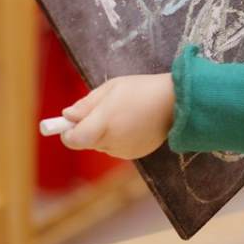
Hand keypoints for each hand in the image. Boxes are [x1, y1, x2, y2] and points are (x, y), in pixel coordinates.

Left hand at [59, 73, 174, 157]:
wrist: (176, 102)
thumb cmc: (141, 89)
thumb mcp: (110, 88)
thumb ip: (86, 105)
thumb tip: (67, 116)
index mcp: (103, 124)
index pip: (73, 140)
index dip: (67, 132)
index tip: (68, 123)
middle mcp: (112, 142)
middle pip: (87, 142)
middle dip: (88, 128)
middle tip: (102, 110)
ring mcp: (124, 151)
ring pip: (102, 144)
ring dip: (104, 133)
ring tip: (122, 114)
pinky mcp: (136, 154)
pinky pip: (116, 148)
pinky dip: (118, 138)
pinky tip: (132, 123)